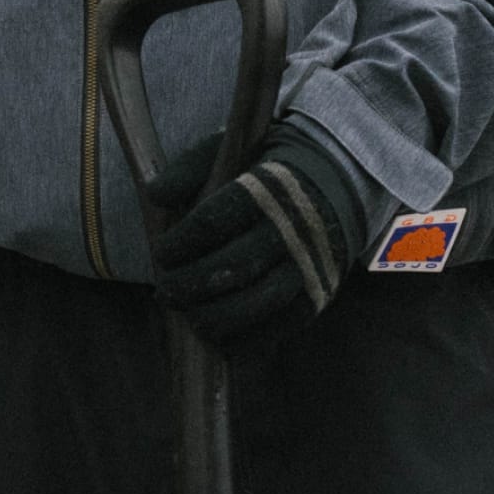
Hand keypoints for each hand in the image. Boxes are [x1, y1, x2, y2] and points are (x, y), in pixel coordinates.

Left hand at [149, 120, 365, 355]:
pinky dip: (240, 340)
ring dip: (210, 317)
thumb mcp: (231, 153)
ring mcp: (307, 268)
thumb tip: (155, 196)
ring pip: (253, 305)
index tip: (161, 252)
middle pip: (229, 269)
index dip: (178, 243)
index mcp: (266, 191)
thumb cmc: (268, 174)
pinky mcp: (316, 298)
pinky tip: (215, 333)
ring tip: (188, 313)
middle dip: (187, 285)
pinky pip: (275, 330)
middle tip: (167, 290)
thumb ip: (189, 169)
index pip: (211, 222)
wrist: (339, 186)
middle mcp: (290, 231)